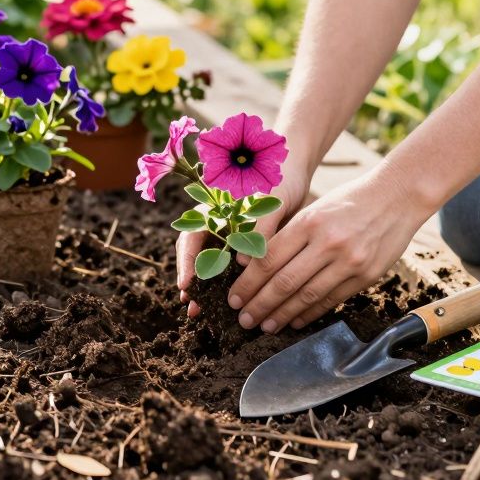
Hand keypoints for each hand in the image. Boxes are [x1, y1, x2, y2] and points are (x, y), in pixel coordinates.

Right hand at [175, 155, 311, 318]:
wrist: (293, 167)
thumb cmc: (277, 177)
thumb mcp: (267, 200)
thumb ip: (257, 229)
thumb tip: (244, 263)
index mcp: (213, 209)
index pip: (191, 238)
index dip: (186, 262)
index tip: (186, 285)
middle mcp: (217, 223)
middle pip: (195, 254)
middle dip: (191, 281)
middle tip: (191, 307)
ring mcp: (229, 234)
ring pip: (210, 262)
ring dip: (205, 286)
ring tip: (200, 312)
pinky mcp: (244, 243)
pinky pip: (229, 265)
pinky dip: (226, 283)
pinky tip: (228, 301)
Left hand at [228, 166, 427, 332]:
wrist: (398, 196)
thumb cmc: (350, 200)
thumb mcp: (315, 208)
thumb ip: (289, 235)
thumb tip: (256, 265)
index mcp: (309, 222)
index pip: (268, 260)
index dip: (248, 283)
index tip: (234, 298)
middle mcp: (327, 243)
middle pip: (284, 282)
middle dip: (260, 305)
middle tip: (244, 319)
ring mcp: (349, 261)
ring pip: (307, 296)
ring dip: (283, 315)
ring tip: (266, 326)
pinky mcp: (366, 276)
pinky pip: (331, 300)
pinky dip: (310, 313)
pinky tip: (295, 321)